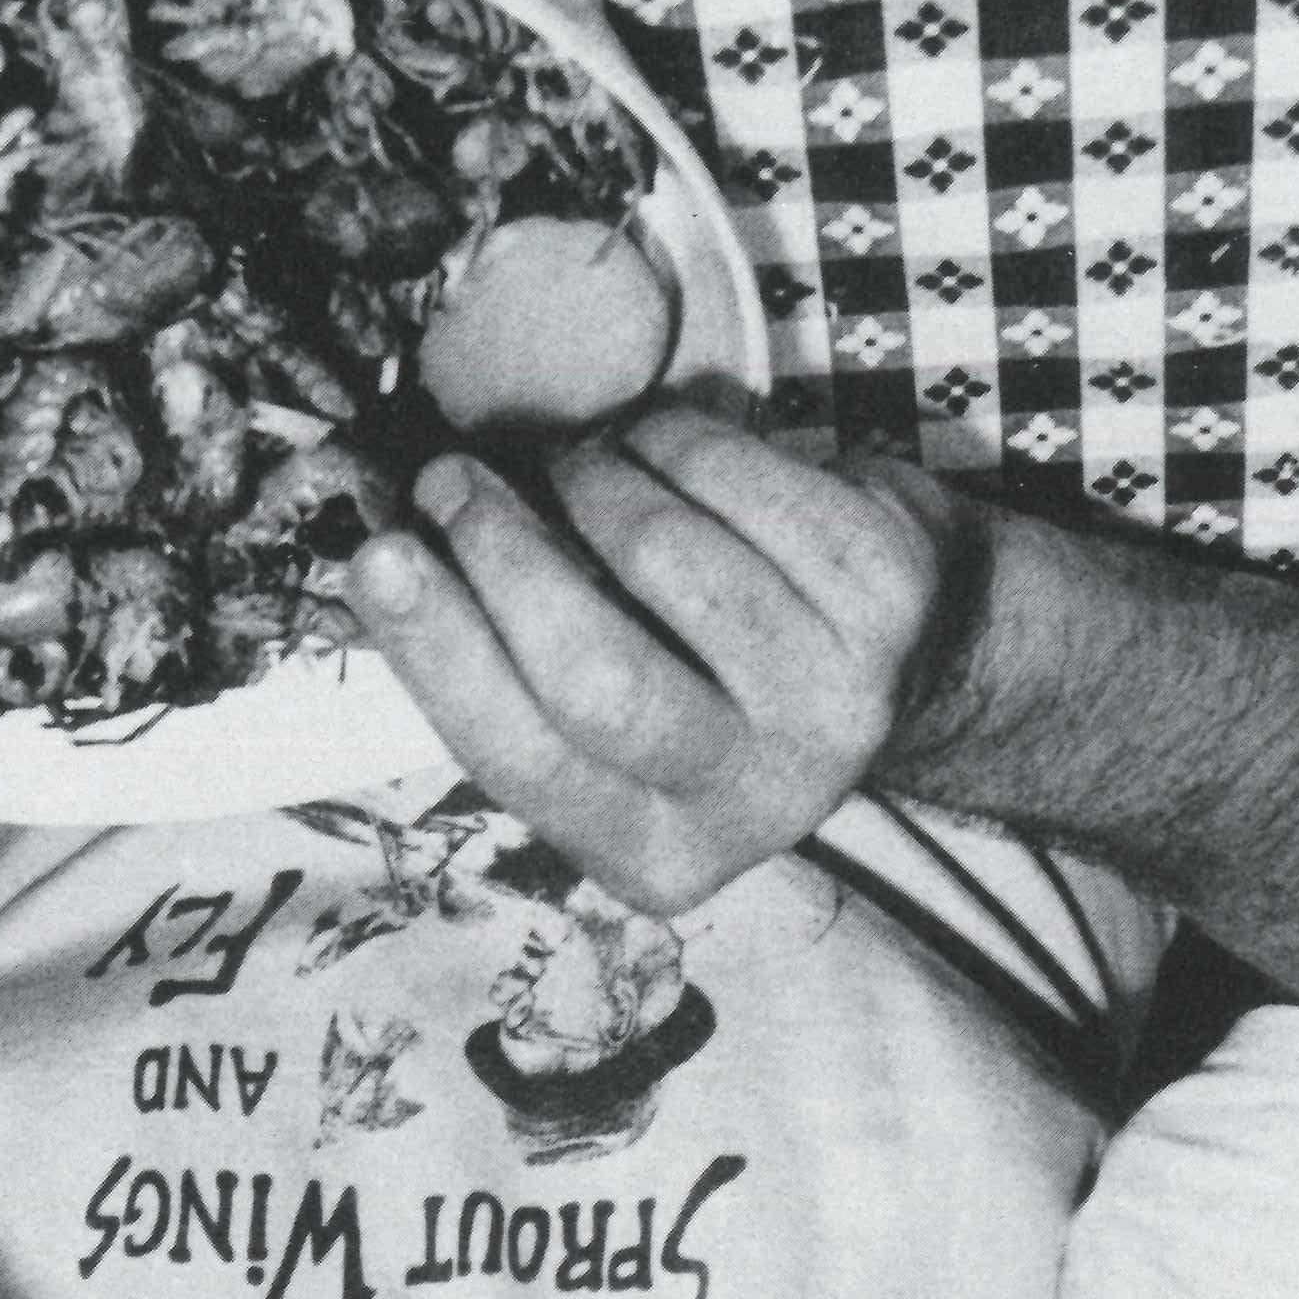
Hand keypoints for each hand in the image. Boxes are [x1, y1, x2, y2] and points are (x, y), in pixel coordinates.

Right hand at [344, 408, 959, 914]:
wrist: (920, 651)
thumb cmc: (710, 677)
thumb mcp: (615, 723)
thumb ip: (510, 670)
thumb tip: (381, 565)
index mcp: (660, 857)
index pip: (524, 760)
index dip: (441, 652)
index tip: (377, 553)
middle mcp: (761, 802)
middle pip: (596, 676)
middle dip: (502, 557)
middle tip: (450, 479)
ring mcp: (840, 700)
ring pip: (665, 557)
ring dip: (587, 481)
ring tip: (568, 466)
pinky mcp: (888, 596)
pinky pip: (738, 483)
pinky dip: (671, 441)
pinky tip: (655, 445)